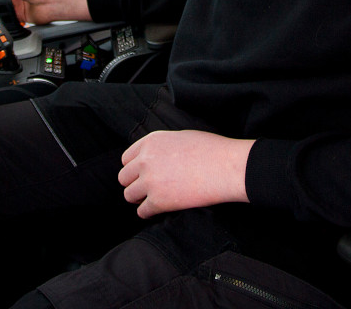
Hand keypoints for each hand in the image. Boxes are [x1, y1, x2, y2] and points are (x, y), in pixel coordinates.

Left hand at [118, 130, 253, 218]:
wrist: (226, 167)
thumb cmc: (211, 150)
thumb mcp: (180, 137)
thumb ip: (161, 147)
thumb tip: (155, 158)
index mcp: (150, 142)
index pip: (126, 158)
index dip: (134, 168)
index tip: (141, 174)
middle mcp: (145, 160)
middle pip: (124, 177)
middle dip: (134, 183)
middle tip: (146, 188)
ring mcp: (150, 181)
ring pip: (129, 195)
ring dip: (139, 199)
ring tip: (152, 200)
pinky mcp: (159, 201)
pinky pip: (142, 212)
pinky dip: (148, 213)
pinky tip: (158, 210)